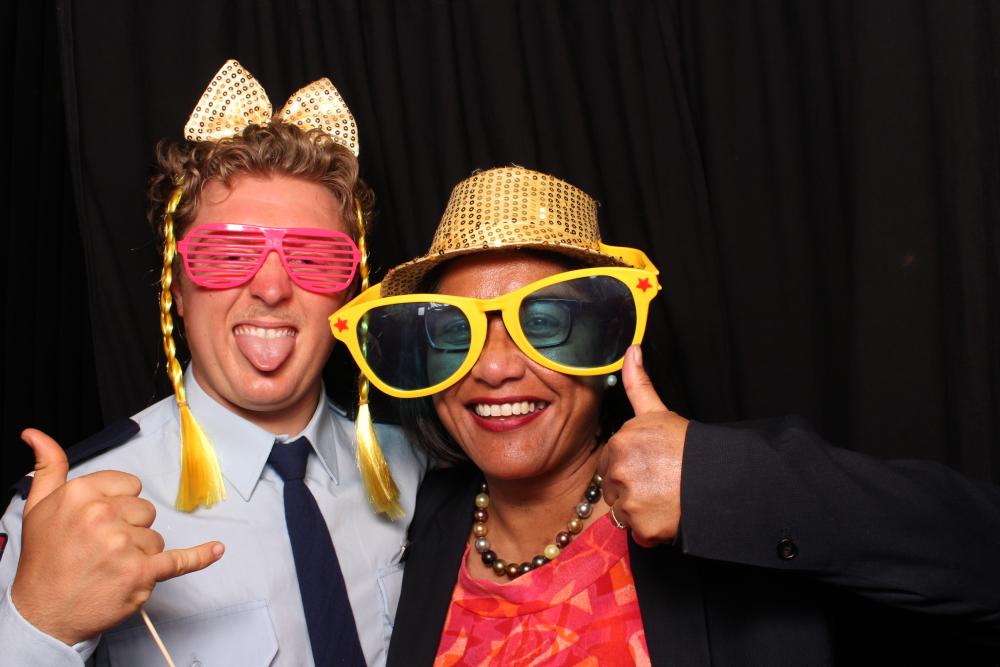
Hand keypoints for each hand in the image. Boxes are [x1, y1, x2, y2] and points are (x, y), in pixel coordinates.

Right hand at [10, 428, 224, 644]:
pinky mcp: (140, 574)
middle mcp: (102, 515)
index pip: (130, 485)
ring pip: (156, 538)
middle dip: (129, 529)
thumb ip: (48, 467)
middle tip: (100, 549)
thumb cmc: (44, 561)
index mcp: (81, 493)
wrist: (42, 614)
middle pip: (145, 511)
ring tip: (108, 567)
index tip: (100, 522)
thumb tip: (36, 434)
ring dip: (140, 554)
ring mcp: (123, 545)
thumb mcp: (37, 506)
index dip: (119, 504)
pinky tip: (217, 549)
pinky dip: (200, 557)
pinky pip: (180, 561)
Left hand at [599, 346, 688, 546]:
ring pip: (623, 511)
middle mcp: (619, 471)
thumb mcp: (658, 412)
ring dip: (640, 509)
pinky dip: (651, 529)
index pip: (610, 462)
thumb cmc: (688, 446)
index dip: (630, 466)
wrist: (719, 478)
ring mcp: (629, 500)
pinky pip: (637, 532)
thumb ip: (638, 383)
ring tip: (665, 497)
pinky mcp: (641, 526)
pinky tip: (668, 514)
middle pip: (613, 487)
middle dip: (631, 488)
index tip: (651, 465)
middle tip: (660, 482)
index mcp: (619, 442)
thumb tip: (631, 349)